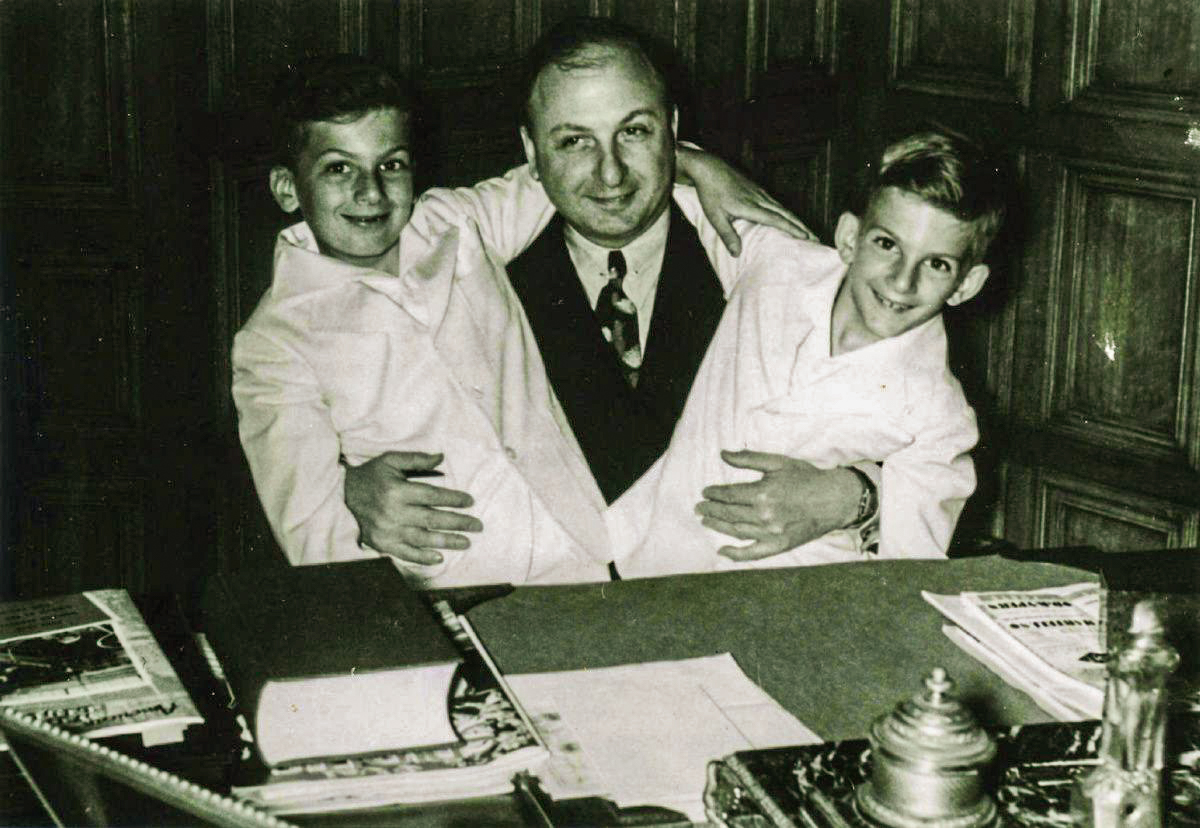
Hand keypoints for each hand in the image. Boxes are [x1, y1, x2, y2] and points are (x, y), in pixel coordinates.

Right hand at [343, 451, 482, 564]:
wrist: (340, 496)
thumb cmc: (370, 476)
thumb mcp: (390, 460)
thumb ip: (416, 459)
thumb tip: (441, 456)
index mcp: (397, 490)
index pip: (432, 496)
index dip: (453, 499)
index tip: (470, 501)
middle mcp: (393, 512)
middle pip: (432, 519)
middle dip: (458, 523)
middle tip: (478, 526)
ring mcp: (387, 530)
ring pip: (423, 538)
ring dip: (447, 542)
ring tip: (466, 542)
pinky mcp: (381, 543)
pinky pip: (405, 553)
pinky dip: (422, 557)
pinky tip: (439, 557)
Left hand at [676, 145, 815, 254]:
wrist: (708, 168)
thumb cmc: (710, 193)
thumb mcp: (715, 217)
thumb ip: (727, 235)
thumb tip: (737, 253)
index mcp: (751, 206)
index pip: (777, 220)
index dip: (793, 229)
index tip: (807, 237)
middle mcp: (759, 198)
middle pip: (785, 214)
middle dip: (801, 226)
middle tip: (815, 238)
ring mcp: (759, 192)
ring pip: (782, 208)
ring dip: (796, 220)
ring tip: (806, 231)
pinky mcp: (756, 189)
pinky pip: (776, 203)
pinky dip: (785, 213)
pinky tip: (788, 218)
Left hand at [695, 450, 859, 560]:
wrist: (835, 499)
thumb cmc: (807, 478)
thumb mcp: (778, 462)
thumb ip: (749, 459)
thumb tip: (723, 454)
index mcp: (763, 493)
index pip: (729, 495)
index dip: (714, 494)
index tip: (705, 492)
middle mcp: (765, 515)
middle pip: (729, 513)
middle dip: (711, 509)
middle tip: (699, 507)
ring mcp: (771, 533)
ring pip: (736, 531)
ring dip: (718, 526)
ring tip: (706, 521)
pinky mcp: (780, 545)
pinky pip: (753, 553)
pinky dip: (736, 554)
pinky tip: (722, 551)